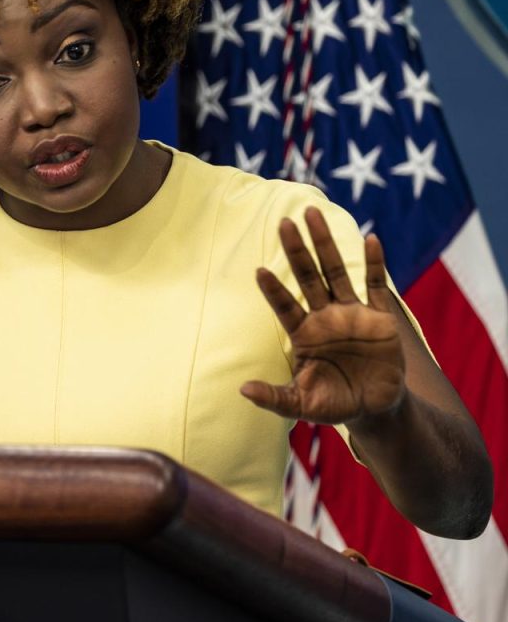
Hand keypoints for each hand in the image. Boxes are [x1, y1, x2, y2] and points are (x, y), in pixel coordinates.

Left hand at [241, 206, 406, 425]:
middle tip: (284, 220)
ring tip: (313, 213)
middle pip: (307, 276)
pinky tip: (370, 238)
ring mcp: (352, 314)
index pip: (284, 306)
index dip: (273, 290)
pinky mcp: (380, 319)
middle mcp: (324, 317)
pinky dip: (374, 264)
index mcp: (303, 334)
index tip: (259, 270)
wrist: (375, 408)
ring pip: (336, 272)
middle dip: (296, 250)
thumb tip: (242, 389)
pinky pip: (376, 286)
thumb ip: (275, 397)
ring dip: (326, 244)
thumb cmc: (334, 403)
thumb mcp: (302, 404)